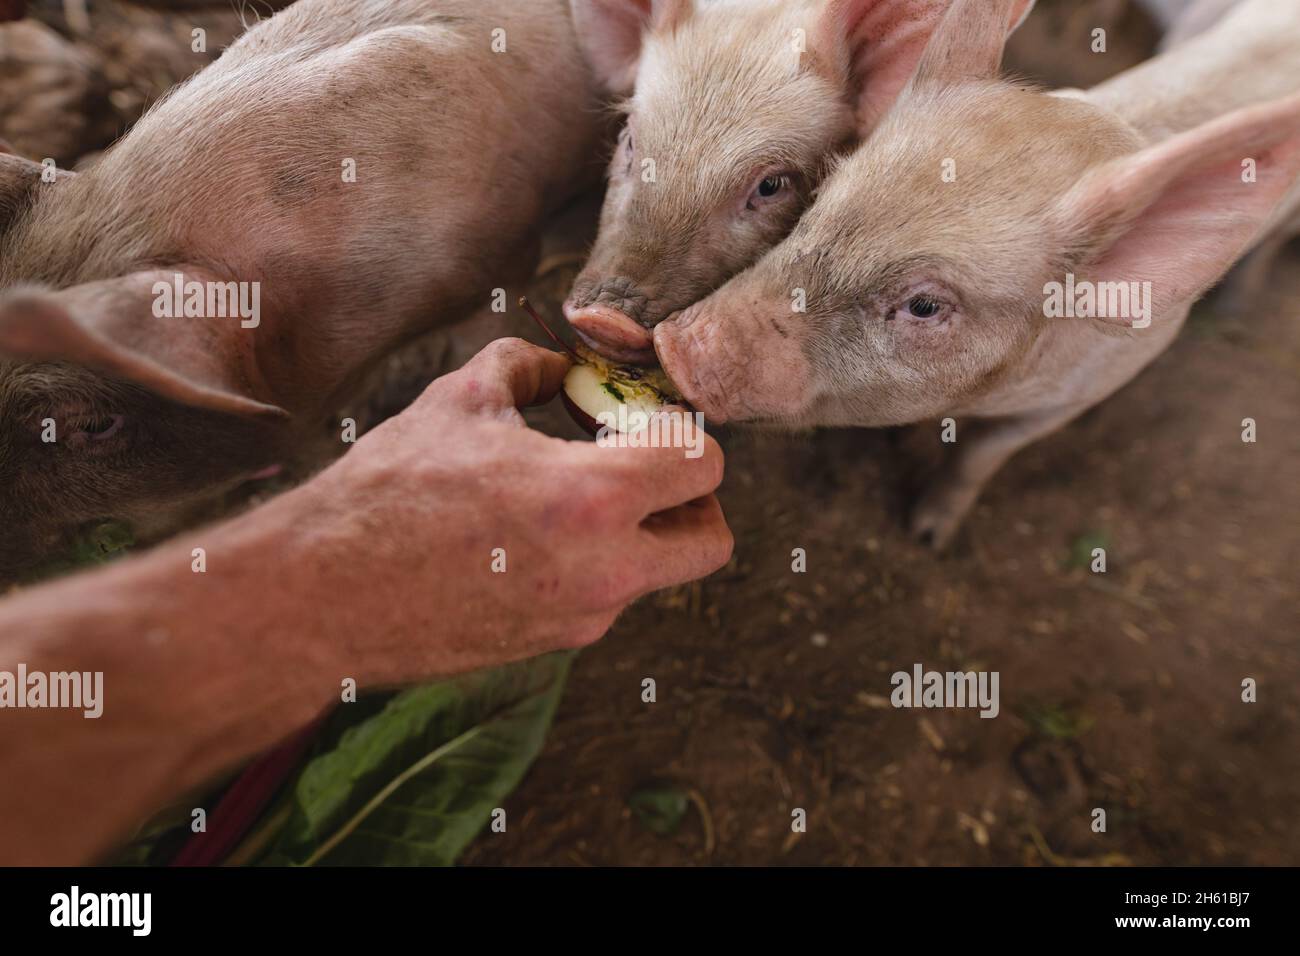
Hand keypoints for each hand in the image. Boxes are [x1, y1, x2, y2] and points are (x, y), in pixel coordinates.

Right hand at [304, 338, 732, 683]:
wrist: (322, 596)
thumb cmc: (386, 493)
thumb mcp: (459, 400)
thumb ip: (525, 366)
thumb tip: (557, 366)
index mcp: (594, 499)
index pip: (706, 465)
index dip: (684, 431)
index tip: (640, 421)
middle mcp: (605, 572)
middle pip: (710, 541)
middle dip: (692, 499)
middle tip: (641, 468)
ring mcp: (581, 618)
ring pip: (655, 573)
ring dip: (637, 532)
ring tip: (565, 496)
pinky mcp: (551, 646)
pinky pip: (603, 599)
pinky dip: (592, 564)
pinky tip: (528, 536)